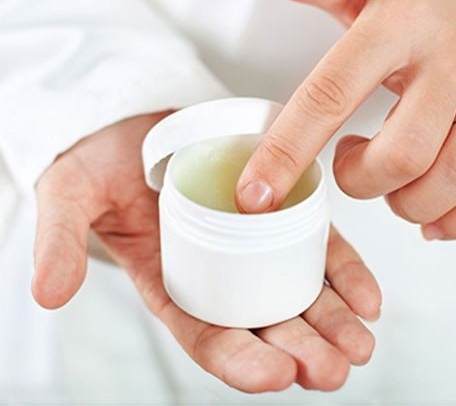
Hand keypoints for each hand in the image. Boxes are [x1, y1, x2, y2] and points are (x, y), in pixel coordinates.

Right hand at [32, 113, 381, 391]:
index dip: (239, 360)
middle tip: (332, 370)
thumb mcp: (70, 195)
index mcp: (172, 283)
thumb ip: (60, 240)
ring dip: (332, 323)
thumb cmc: (102, 161)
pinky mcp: (281, 211)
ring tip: (360, 345)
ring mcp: (254, 244)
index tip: (274, 374)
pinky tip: (368, 298)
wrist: (136, 120)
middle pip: (264, 324)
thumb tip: (47, 292)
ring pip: (298, 295)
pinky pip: (317, 248)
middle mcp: (219, 273)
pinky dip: (343, 274)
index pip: (208, 335)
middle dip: (300, 351)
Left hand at [235, 0, 455, 238]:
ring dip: (411, 203)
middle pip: (402, 153)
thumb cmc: (427, 2)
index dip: (287, 151)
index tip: (255, 196)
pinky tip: (435, 216)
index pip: (332, 93)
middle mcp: (452, 60)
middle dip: (361, 182)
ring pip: (454, 175)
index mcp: (399, 23)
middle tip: (350, 167)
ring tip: (393, 187)